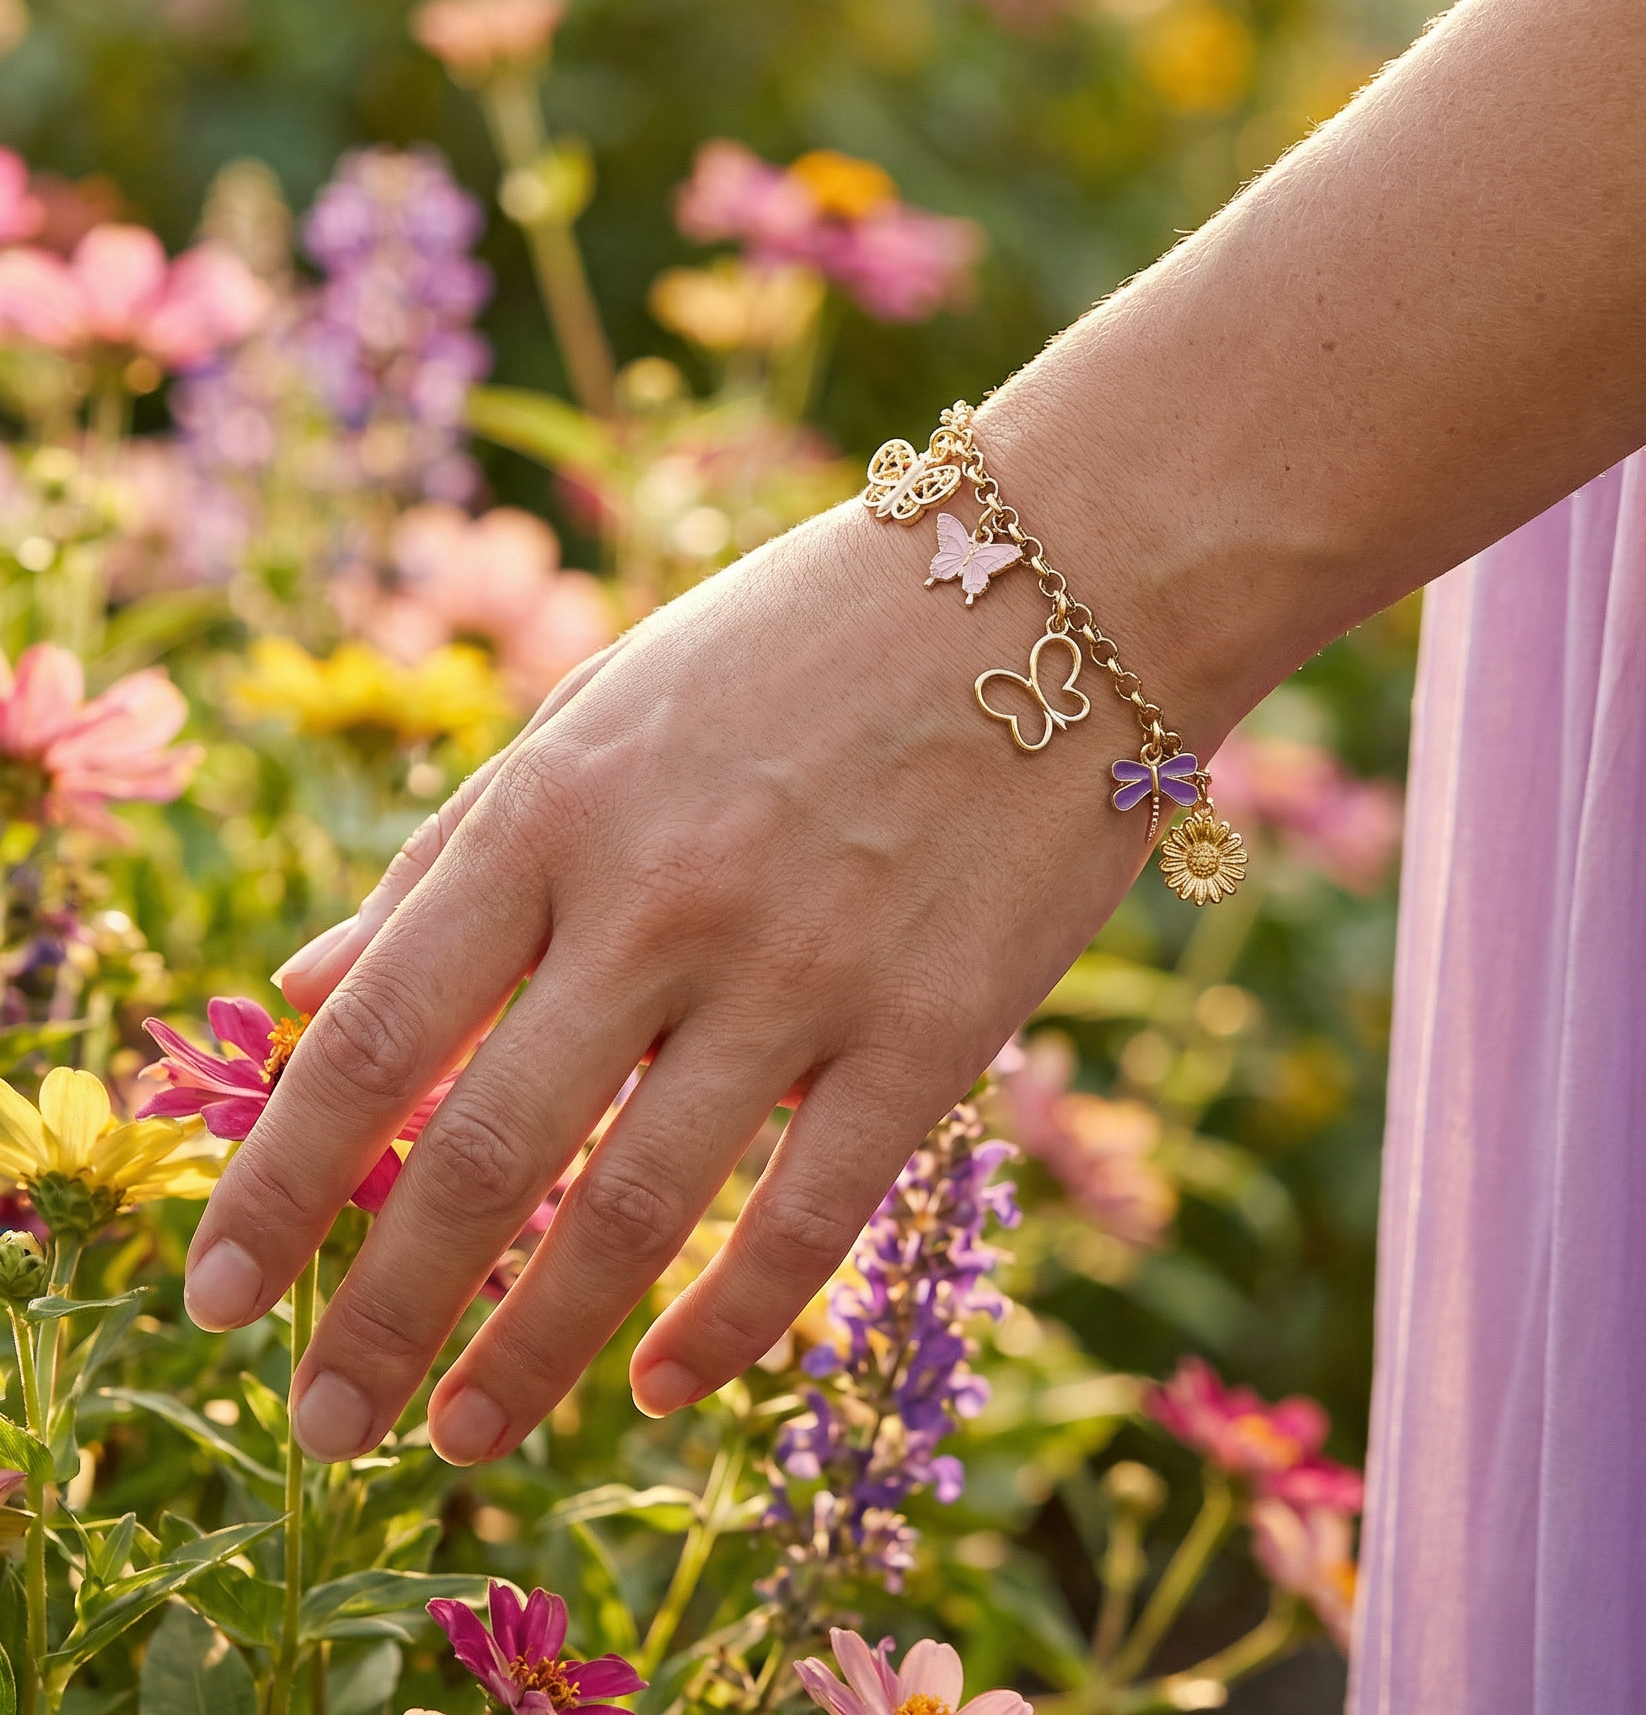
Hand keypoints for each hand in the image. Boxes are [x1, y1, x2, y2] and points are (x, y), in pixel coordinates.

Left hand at [184, 495, 1170, 1464]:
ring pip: (630, 1211)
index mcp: (558, 805)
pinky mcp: (933, 1027)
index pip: (374, 1032)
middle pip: (477, 1153)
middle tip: (320, 1423)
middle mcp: (658, 897)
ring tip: (464, 1438)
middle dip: (377, 1315)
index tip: (210, 1294)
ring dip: (528, 1352)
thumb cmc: (809, 638)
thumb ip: (455, 847)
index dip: (272, 1184)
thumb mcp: (605, 702)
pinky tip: (665, 1387)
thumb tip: (301, 988)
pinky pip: (809, 1215)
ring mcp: (802, 968)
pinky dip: (728, 1325)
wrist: (1059, 583)